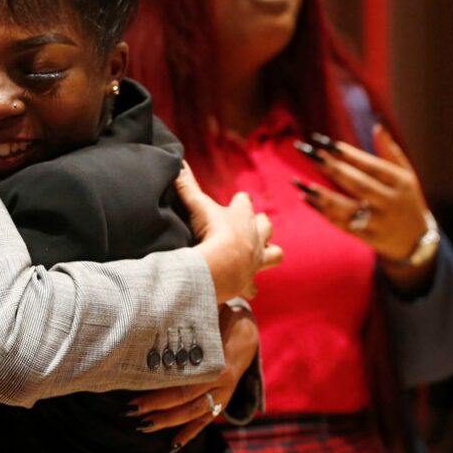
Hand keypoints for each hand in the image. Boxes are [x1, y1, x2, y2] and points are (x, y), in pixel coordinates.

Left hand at [128, 303, 258, 451]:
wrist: (251, 329)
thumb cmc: (226, 315)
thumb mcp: (216, 309)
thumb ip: (196, 314)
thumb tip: (165, 308)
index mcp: (219, 360)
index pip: (186, 381)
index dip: (162, 390)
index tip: (136, 390)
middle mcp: (222, 381)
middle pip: (187, 400)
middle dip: (158, 407)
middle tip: (131, 410)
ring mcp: (223, 393)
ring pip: (195, 414)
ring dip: (169, 422)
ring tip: (143, 426)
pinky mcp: (222, 399)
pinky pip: (206, 420)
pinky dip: (191, 433)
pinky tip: (174, 445)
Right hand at [176, 161, 282, 302]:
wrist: (222, 265)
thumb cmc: (213, 231)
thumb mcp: (198, 206)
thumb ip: (188, 186)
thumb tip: (178, 162)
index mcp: (243, 215)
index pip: (245, 201)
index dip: (241, 200)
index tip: (238, 199)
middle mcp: (255, 236)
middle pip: (266, 226)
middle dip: (262, 225)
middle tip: (251, 227)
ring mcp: (255, 260)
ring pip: (274, 254)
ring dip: (268, 254)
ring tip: (258, 256)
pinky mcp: (249, 282)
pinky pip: (252, 288)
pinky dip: (247, 288)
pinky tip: (242, 289)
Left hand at [293, 125, 434, 275]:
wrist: (416, 240)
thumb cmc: (406, 199)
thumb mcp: (406, 174)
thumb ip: (390, 151)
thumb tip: (377, 125)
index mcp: (400, 182)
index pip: (370, 165)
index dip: (347, 154)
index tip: (324, 143)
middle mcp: (390, 202)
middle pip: (357, 184)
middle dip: (332, 168)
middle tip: (308, 154)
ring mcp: (379, 222)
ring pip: (348, 208)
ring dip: (323, 196)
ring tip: (301, 183)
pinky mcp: (369, 238)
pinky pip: (343, 225)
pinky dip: (323, 212)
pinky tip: (306, 199)